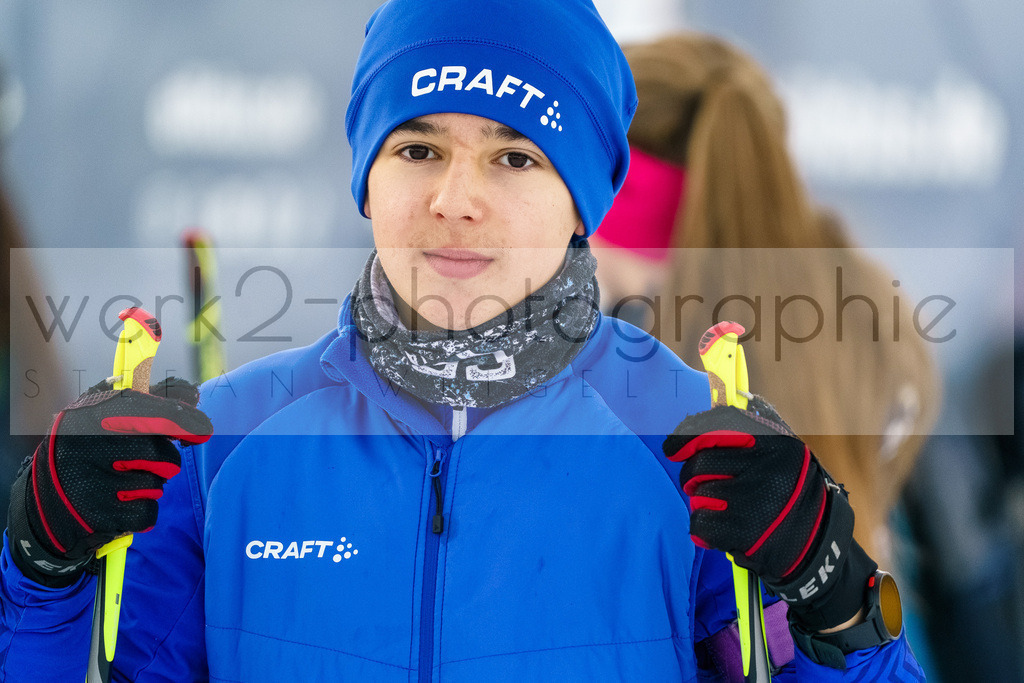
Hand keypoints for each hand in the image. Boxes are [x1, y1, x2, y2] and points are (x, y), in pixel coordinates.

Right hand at [7, 378, 212, 586]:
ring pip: (155, 482)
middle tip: (158, 461)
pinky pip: (147, 510)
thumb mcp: (102, 417)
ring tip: (124, 482)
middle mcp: (84, 445)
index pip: (145, 411)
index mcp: (87, 415)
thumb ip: (148, 402)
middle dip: (165, 458)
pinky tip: (121, 505)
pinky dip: (144, 509)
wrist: (44, 506)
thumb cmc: (86, 453)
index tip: (202, 429)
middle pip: (156, 450)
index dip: (181, 419)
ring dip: (151, 484)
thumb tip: (193, 393)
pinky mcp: (97, 516)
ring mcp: (89, 482)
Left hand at [663, 400, 875, 631]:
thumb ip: (747, 433)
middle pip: (701, 462)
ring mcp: (755, 498)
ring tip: (722, 508)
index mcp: (775, 441)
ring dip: (702, 502)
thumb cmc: (790, 492)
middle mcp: (766, 466)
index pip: (718, 424)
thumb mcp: (782, 454)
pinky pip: (699, 521)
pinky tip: (721, 529)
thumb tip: (699, 420)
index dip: (687, 435)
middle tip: (699, 484)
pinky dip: (703, 527)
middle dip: (692, 476)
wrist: (817, 544)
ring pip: (699, 492)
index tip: (672, 449)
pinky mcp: (744, 530)